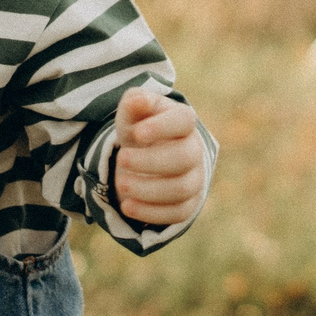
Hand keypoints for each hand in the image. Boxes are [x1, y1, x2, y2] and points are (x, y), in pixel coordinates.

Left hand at [112, 89, 208, 227]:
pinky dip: (151, 213)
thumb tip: (136, 101)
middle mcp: (194, 150)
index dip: (162, 127)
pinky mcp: (188, 204)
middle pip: (184, 158)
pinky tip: (127, 206)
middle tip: (121, 159)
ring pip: (181, 189)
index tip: (137, 134)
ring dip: (148, 189)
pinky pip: (177, 213)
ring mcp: (194, 179)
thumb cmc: (141, 128)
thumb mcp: (134, 112)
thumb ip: (135, 103)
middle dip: (150, 161)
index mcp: (183, 122)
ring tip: (121, 184)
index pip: (183, 121)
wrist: (148, 155)